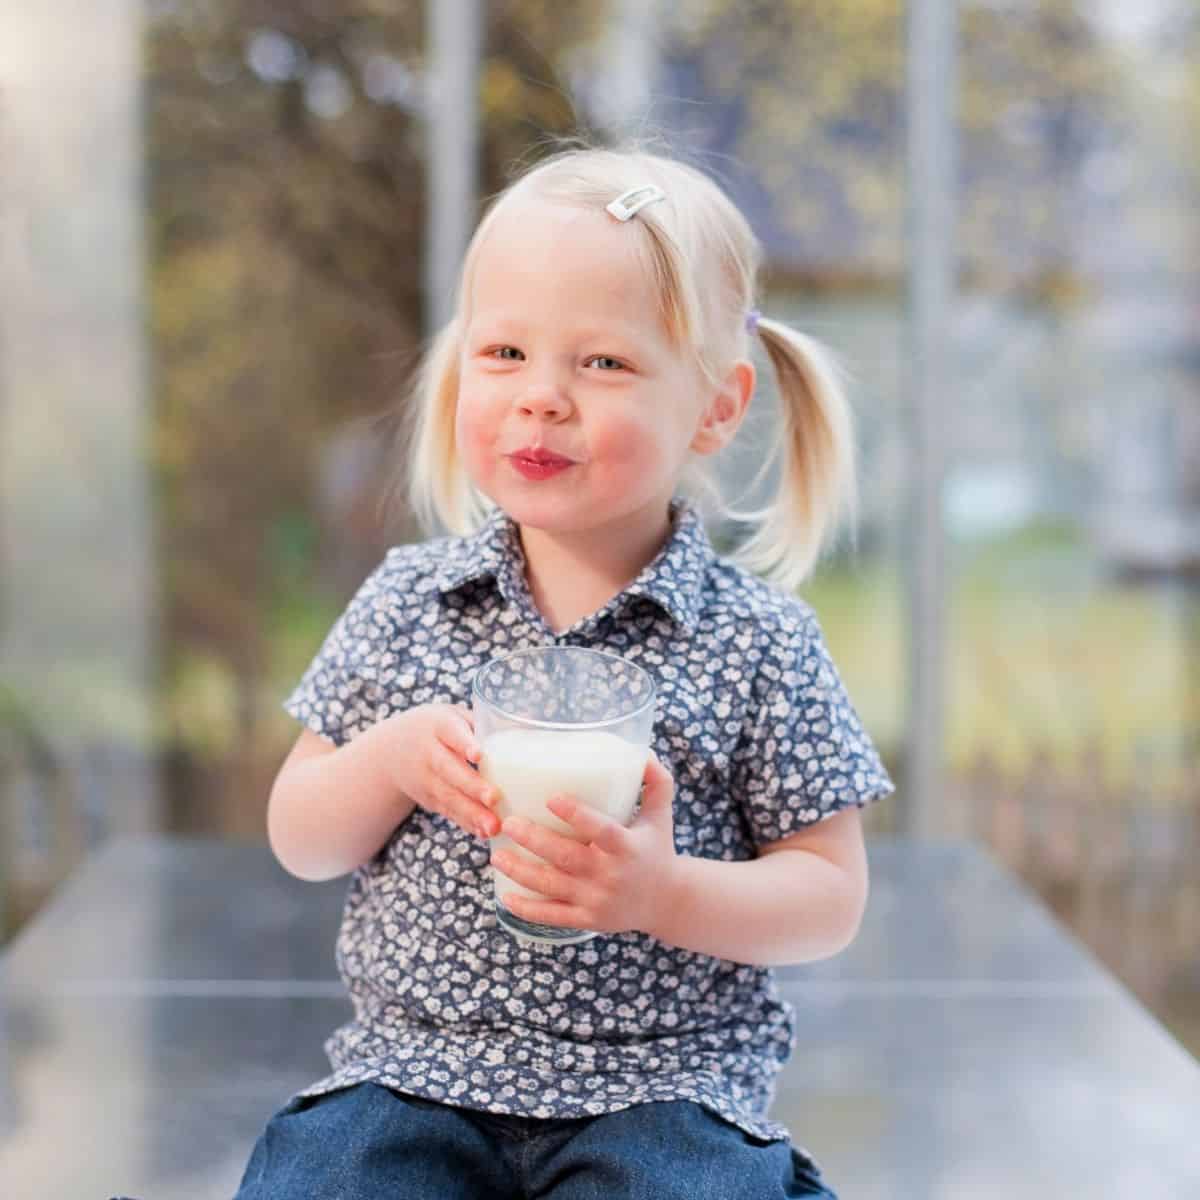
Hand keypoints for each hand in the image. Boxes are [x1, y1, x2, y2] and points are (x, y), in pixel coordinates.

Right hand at [380, 703, 499, 838]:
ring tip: (493, 826)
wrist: (391, 751)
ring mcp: (425, 779)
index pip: (452, 733)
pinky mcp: (428, 799)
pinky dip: (466, 823)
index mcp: (439, 725)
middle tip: (494, 798)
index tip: (479, 755)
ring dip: (472, 813)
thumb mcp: (453, 716)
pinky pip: (448, 812)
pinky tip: (484, 832)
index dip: (465, 744)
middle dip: (472, 786)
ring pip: (448, 797)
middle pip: (449, 770)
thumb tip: (530, 722)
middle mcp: (428, 753)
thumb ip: (484, 723)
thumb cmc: (437, 729)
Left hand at [491, 752, 678, 935]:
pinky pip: (553, 917)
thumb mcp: (661, 813)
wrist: (668, 901)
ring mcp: (598, 900)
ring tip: (496, 855)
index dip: (576, 815)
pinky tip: (505, 897)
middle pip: (566, 857)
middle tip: (507, 822)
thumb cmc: (658, 847)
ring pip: (552, 887)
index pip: (601, 830)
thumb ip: (655, 779)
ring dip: (520, 872)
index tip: (551, 798)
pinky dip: (528, 910)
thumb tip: (639, 748)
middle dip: (533, 841)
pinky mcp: (589, 919)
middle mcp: (611, 875)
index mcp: (627, 846)